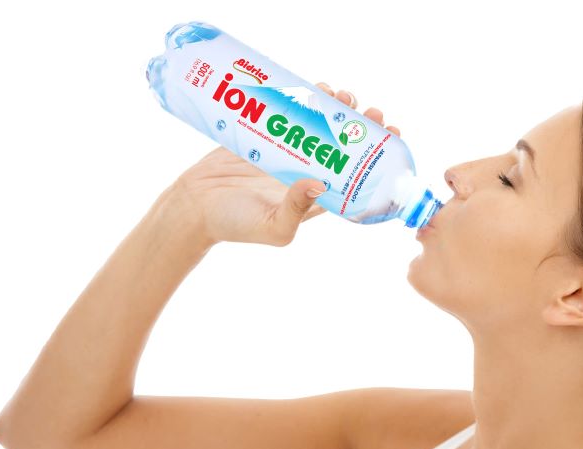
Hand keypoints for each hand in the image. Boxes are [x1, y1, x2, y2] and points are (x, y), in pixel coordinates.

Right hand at [166, 82, 400, 246]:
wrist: (192, 206)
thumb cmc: (234, 224)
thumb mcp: (273, 227)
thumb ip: (297, 209)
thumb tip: (320, 183)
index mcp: (316, 198)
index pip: (355, 174)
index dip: (375, 156)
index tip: (390, 136)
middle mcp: (305, 171)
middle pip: (341, 144)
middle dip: (359, 127)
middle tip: (371, 112)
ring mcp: (285, 150)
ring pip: (319, 124)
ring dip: (336, 109)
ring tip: (346, 96)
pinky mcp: (263, 133)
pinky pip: (290, 111)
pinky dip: (305, 98)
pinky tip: (319, 88)